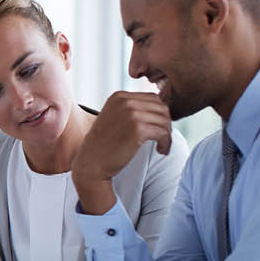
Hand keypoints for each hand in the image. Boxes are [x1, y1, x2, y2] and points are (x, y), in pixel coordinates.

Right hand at [72, 91, 171, 213]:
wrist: (92, 163)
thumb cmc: (105, 144)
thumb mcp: (115, 118)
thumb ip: (132, 109)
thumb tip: (161, 108)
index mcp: (119, 96)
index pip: (152, 98)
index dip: (159, 114)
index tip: (158, 129)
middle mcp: (125, 101)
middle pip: (161, 107)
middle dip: (166, 123)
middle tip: (163, 139)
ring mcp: (131, 114)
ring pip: (164, 119)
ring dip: (167, 134)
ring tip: (162, 146)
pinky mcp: (137, 129)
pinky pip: (163, 132)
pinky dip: (166, 142)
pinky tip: (161, 150)